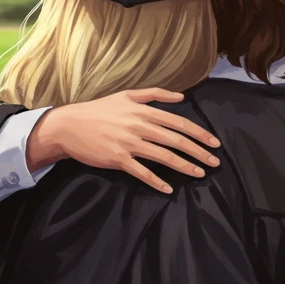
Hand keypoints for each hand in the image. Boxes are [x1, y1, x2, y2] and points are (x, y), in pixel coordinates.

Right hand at [24, 89, 220, 193]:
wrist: (69, 125)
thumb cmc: (99, 110)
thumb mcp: (126, 95)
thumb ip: (154, 94)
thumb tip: (181, 96)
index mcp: (143, 110)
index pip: (178, 122)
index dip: (199, 133)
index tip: (214, 143)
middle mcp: (139, 125)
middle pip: (176, 140)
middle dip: (198, 152)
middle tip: (215, 162)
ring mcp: (129, 143)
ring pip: (164, 156)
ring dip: (184, 166)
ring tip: (199, 173)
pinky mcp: (118, 159)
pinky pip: (142, 172)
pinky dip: (157, 181)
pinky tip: (169, 189)